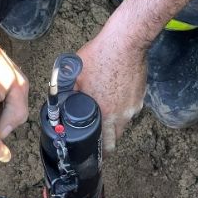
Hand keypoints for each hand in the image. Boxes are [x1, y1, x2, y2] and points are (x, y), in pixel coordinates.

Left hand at [75, 30, 147, 151]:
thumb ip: (66, 93)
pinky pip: (131, 109)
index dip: (100, 153)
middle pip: (116, 138)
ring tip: (105, 112)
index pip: (106, 145)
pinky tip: (115, 96)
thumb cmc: (100, 56)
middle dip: (107, 142)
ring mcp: (134, 107)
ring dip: (114, 123)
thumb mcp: (75, 74)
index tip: (94, 155)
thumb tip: (56, 104)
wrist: (126, 42)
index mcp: (105, 113)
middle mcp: (122, 115)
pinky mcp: (141, 97)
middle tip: (98, 141)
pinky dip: (123, 108)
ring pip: (124, 123)